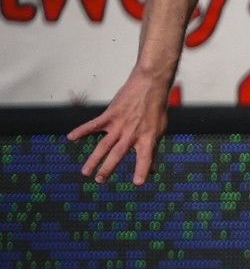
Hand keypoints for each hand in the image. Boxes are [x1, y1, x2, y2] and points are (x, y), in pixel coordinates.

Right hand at [67, 69, 171, 184]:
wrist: (150, 85)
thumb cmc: (155, 110)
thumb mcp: (159, 131)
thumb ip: (152, 151)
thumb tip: (152, 172)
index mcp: (148, 137)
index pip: (146, 157)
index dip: (142, 169)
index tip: (138, 183)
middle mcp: (133, 133)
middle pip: (118, 154)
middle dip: (108, 168)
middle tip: (99, 180)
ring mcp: (120, 124)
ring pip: (104, 145)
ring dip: (94, 159)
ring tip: (85, 172)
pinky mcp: (110, 115)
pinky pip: (93, 125)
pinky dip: (81, 131)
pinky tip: (70, 137)